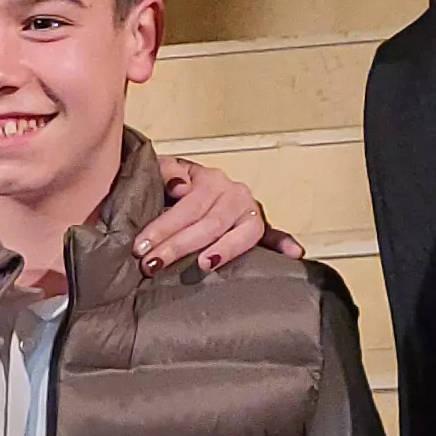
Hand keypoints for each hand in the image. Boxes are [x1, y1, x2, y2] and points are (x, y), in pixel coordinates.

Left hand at [141, 154, 273, 271]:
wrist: (185, 187)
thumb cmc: (172, 188)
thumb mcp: (162, 171)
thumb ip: (165, 172)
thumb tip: (181, 187)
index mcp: (209, 180)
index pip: (188, 206)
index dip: (164, 227)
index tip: (142, 247)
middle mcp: (233, 193)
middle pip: (209, 223)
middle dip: (178, 245)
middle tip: (153, 264)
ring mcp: (249, 210)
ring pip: (240, 233)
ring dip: (222, 251)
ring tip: (202, 265)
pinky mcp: (258, 227)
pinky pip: (274, 235)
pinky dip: (284, 243)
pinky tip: (293, 253)